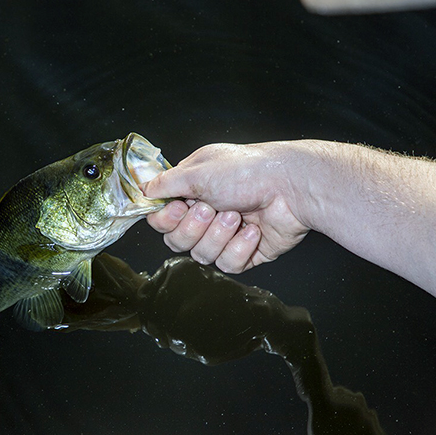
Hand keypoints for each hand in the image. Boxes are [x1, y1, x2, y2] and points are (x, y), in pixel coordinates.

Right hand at [141, 142, 310, 272]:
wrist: (291, 187)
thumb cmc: (248, 170)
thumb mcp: (199, 170)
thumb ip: (166, 183)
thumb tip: (143, 189)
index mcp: (193, 191)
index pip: (162, 218)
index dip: (166, 219)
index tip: (177, 208)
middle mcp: (207, 213)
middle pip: (177, 241)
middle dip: (194, 227)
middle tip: (211, 208)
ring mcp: (226, 235)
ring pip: (201, 255)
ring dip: (218, 235)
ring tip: (237, 214)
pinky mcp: (246, 253)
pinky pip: (228, 264)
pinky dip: (239, 248)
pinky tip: (253, 230)